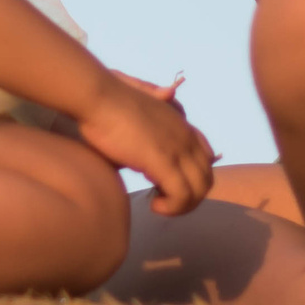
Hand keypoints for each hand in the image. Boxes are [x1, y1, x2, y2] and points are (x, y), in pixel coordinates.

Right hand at [76, 75, 215, 216]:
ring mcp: (177, 147)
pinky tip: (153, 204)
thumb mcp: (138, 114)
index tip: (167, 182)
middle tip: (164, 199)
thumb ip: (153, 125)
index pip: (207, 156)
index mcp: (180, 124)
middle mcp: (185, 135)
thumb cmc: (109, 104)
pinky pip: (182, 195)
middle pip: (207, 176)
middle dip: (190, 196)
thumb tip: (161, 112)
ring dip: (182, 205)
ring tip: (158, 204)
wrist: (97, 97)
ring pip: (201, 189)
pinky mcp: (162, 160)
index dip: (192, 176)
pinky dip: (172, 207)